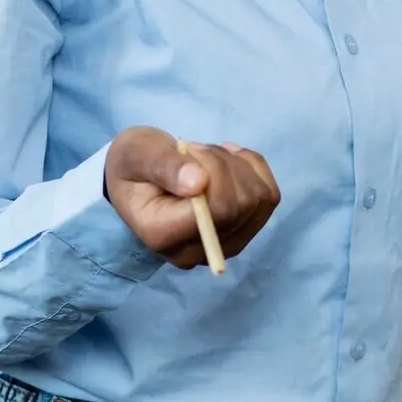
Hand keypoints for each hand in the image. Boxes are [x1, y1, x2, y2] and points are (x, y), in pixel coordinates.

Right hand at [104, 127, 280, 268]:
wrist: (138, 180)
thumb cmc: (133, 165)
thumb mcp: (137, 153)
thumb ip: (163, 166)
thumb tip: (198, 183)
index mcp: (162, 236)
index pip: (216, 210)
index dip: (215, 171)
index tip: (188, 149)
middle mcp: (195, 252)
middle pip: (240, 205)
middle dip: (224, 164)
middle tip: (193, 151)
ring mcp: (222, 246)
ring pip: (258, 200)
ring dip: (237, 165)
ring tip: (205, 157)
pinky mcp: (241, 233)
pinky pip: (268, 198)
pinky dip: (253, 168)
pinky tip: (228, 159)